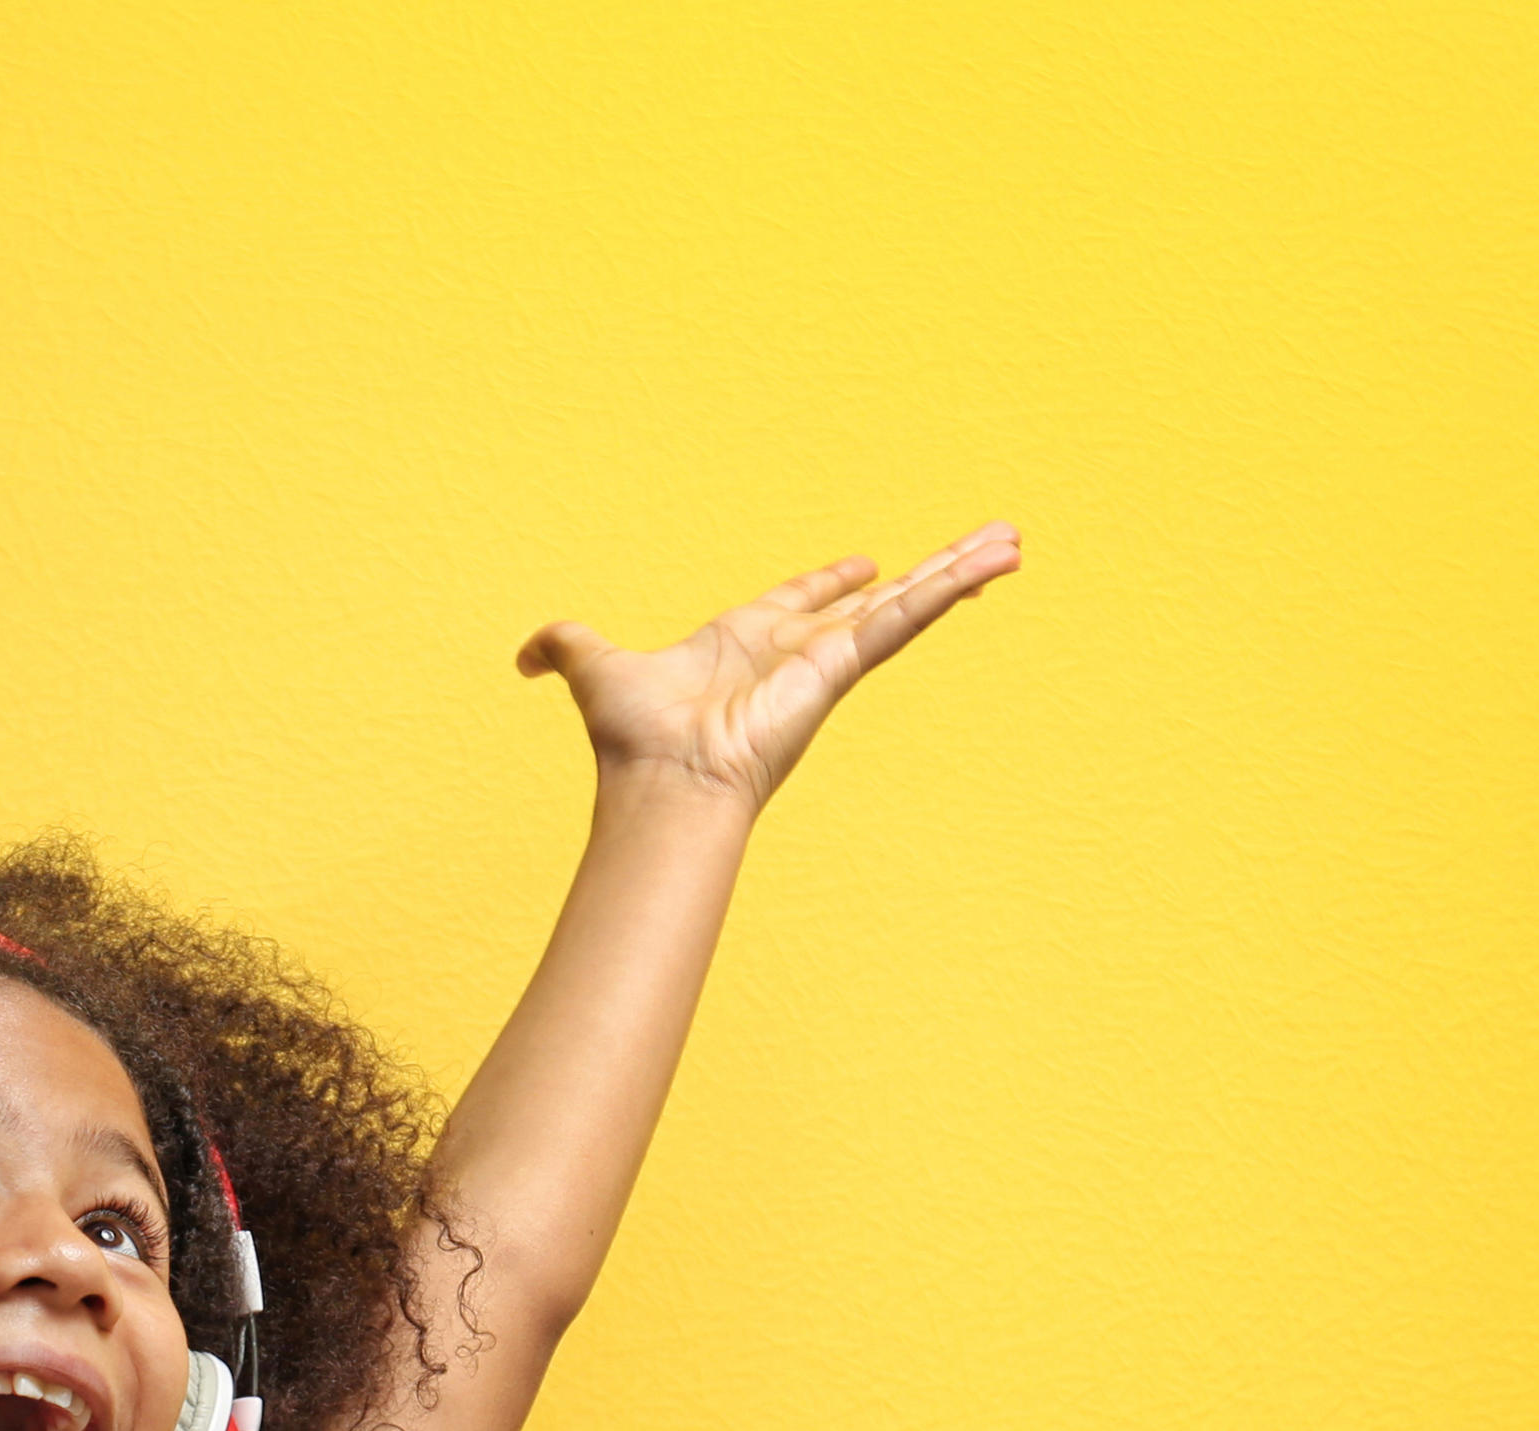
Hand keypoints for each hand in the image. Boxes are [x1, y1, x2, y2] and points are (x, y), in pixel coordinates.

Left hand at [516, 520, 1020, 811]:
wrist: (660, 780)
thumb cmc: (631, 740)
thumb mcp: (591, 668)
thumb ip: (562, 648)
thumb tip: (524, 652)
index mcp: (746, 645)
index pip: (802, 605)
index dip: (831, 582)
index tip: (864, 564)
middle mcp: (796, 654)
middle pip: (875, 602)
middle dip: (922, 575)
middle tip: (973, 549)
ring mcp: (828, 662)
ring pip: (906, 606)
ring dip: (960, 572)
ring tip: (1014, 542)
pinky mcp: (845, 667)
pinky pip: (906, 619)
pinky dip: (951, 587)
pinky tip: (996, 560)